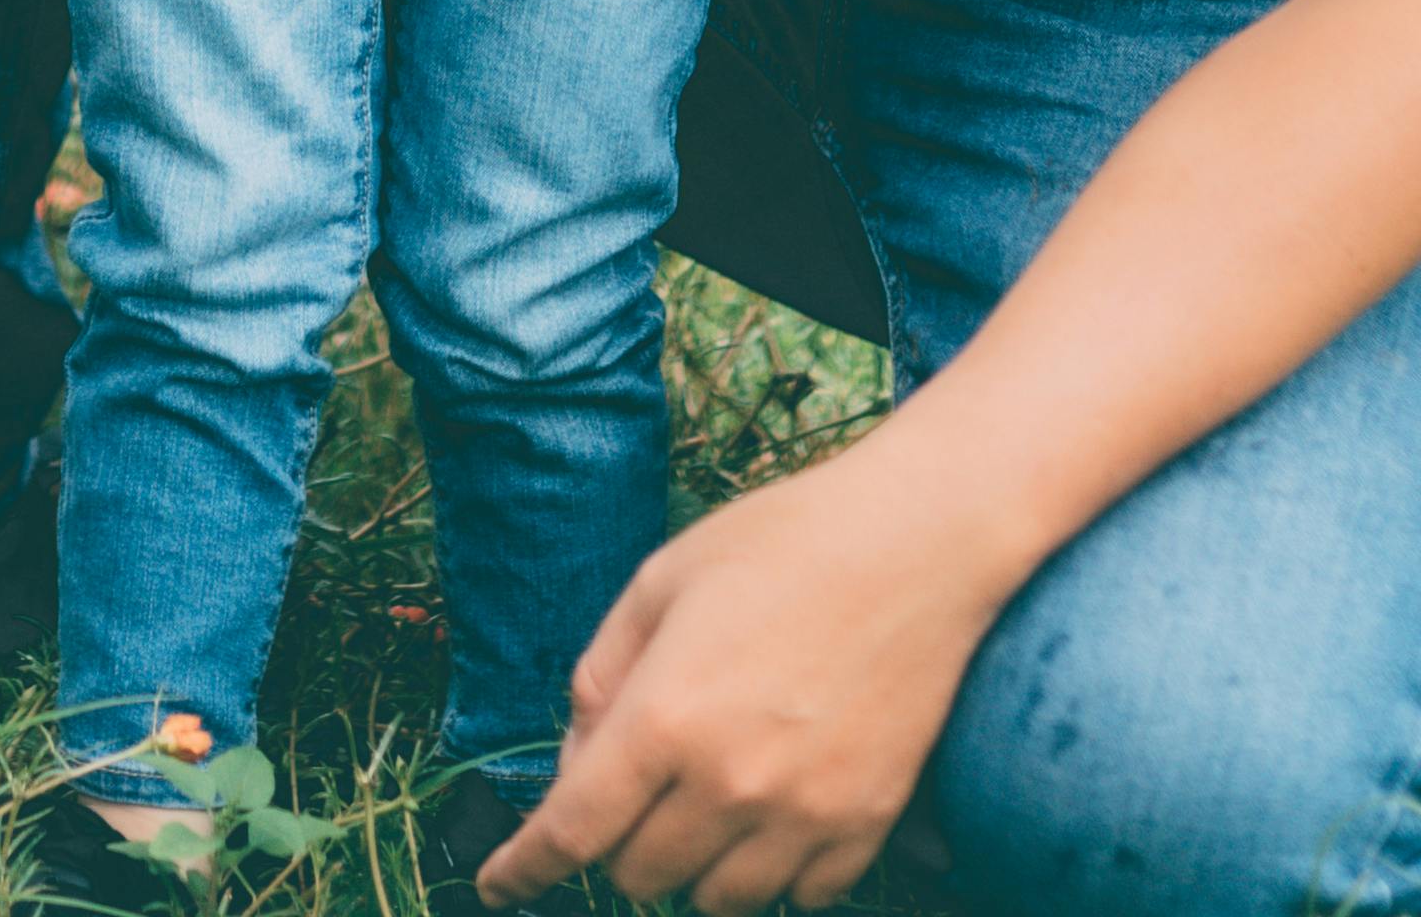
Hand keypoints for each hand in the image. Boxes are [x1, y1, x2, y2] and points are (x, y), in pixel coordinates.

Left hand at [480, 443, 1006, 908]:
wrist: (921, 540)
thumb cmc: (783, 543)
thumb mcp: (661, 581)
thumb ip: (602, 674)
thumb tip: (577, 760)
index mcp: (663, 719)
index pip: (572, 833)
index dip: (523, 868)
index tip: (499, 884)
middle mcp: (728, 783)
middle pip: (639, 876)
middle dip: (620, 842)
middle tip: (642, 784)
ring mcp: (803, 812)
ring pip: (716, 900)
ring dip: (694, 865)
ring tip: (710, 799)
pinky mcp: (867, 822)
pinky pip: (802, 897)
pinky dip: (776, 872)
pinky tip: (777, 811)